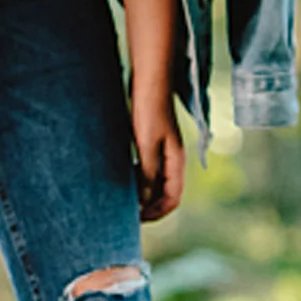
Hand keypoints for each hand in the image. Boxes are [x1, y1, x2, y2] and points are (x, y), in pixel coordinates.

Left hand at [131, 91, 185, 221]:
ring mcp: (165, 152)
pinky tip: (124, 178)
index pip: (172, 199)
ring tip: (124, 199)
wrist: (149, 81)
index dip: (156, 212)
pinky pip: (149, 170)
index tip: (136, 219)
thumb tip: (144, 201)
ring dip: (144, 194)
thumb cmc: (148, 110)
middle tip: (128, 215)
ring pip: (157, 183)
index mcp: (177, 163)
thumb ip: (146, 174)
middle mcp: (174, 161)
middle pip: (166, 194)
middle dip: (150, 207)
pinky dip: (139, 180)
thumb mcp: (146, 145)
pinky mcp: (154, 144)